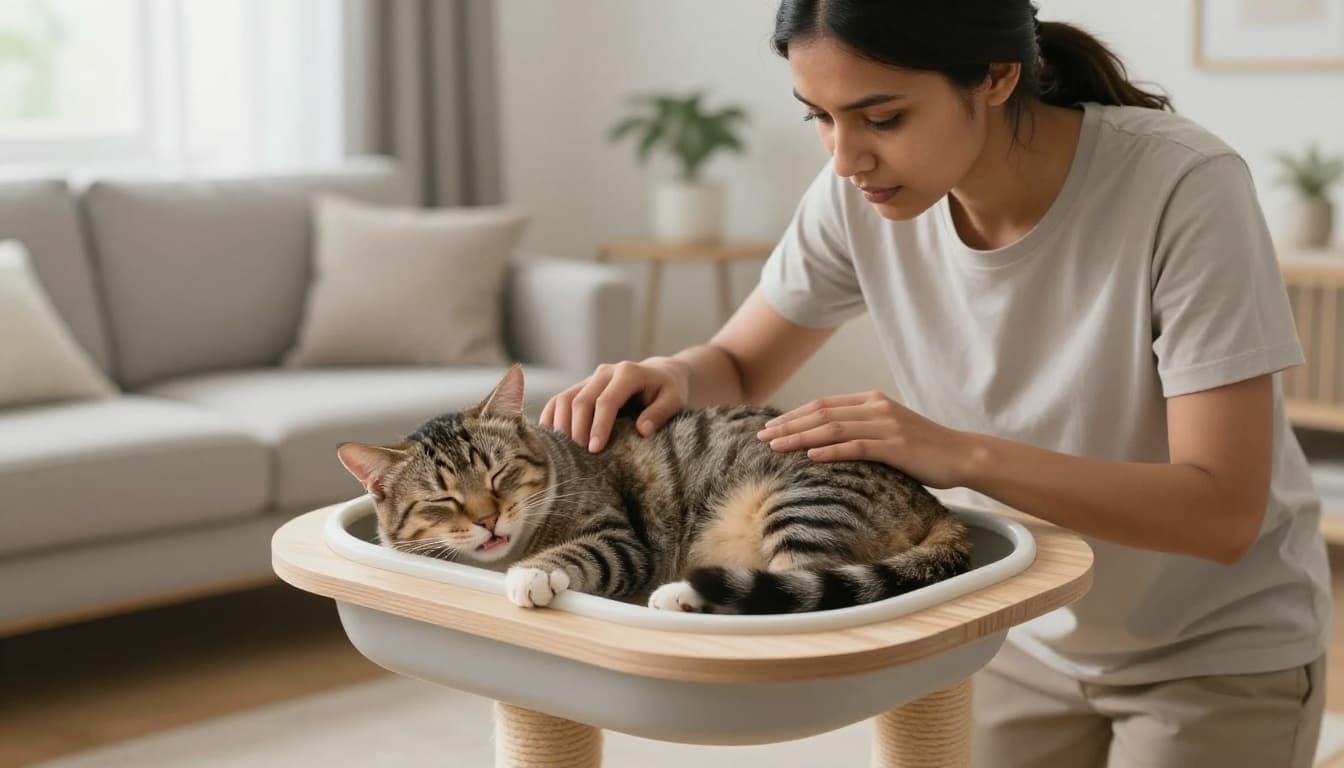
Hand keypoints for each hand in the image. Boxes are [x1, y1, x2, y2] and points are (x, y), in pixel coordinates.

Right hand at [540, 358, 690, 452]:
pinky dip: (551, 418)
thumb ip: (660, 413)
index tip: (595, 449)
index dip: (598, 426)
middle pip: (581, 400)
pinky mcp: (581, 387)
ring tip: (564, 452)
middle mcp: (605, 372)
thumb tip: (643, 430)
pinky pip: (558, 400)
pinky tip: (551, 439)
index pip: (606, 401)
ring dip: (561, 425)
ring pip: (565, 399)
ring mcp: (590, 378)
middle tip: (578, 457)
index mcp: (628, 374)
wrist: (660, 375)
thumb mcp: (674, 400)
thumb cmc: (669, 391)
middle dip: (577, 429)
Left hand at [755, 390, 975, 488]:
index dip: (794, 415)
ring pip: (833, 428)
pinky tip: (810, 456)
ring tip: (776, 446)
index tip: (770, 427)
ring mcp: (886, 426)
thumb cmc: (924, 449)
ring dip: (800, 437)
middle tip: (762, 437)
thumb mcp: (889, 432)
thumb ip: (862, 430)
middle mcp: (876, 408)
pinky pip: (857, 447)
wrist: (963, 455)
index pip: (823, 405)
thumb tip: (825, 442)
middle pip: (821, 413)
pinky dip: (831, 450)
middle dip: (788, 425)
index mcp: (872, 401)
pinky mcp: (896, 446)